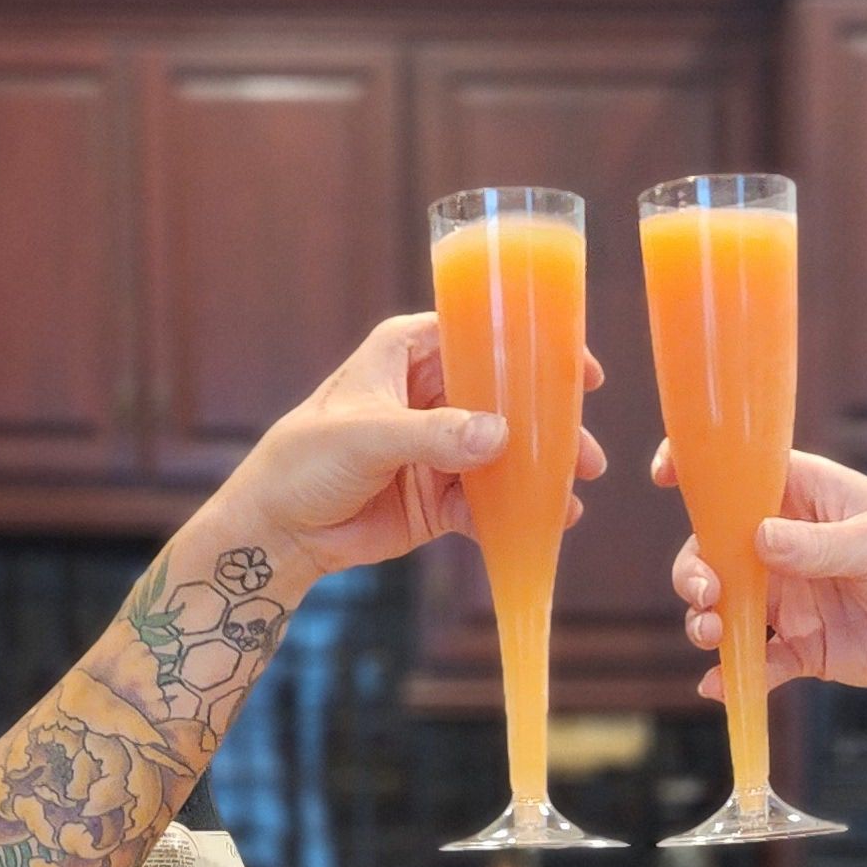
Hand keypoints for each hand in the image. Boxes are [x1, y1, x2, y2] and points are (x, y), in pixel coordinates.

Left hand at [226, 312, 606, 584]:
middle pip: (502, 398)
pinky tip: (546, 524)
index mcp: (405, 354)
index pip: (477, 335)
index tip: (578, 369)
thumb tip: (499, 436)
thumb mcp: (368, 435)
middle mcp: (427, 395)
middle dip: (546, 424)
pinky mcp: (437, 497)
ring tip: (574, 493)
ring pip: (501, 453)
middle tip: (587, 450)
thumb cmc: (305, 460)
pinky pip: (486, 501)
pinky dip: (515, 514)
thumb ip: (434, 434)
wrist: (280, 531)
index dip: (529, 346)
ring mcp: (436, 448)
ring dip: (538, 473)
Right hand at [657, 446, 866, 696]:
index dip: (702, 471)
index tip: (666, 475)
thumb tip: (759, 538)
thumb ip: (819, 545)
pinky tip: (718, 685)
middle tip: (706, 590)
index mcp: (808, 499)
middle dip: (696, 568)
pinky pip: (757, 662)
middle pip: (718, 550)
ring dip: (706, 619)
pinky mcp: (802, 649)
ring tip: (712, 631)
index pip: (745, 475)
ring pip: (727, 607)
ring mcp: (791, 600)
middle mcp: (788, 546)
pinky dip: (734, 675)